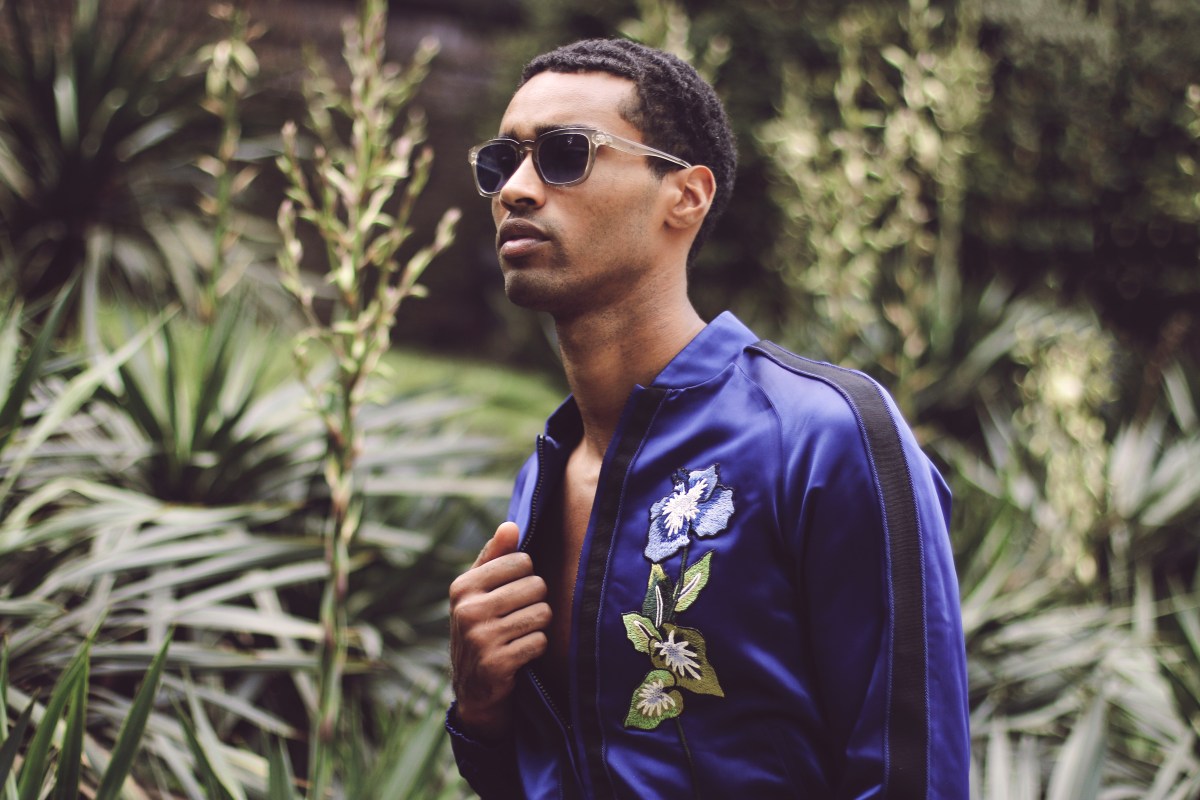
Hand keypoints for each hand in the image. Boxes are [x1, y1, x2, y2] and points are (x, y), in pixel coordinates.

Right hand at [449, 521, 550, 738]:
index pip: (522, 561)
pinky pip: (540, 641)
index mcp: (463, 586)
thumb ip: (495, 557)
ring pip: (542, 613)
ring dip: (539, 626)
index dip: (527, 577)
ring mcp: (480, 638)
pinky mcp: (496, 664)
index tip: (514, 593)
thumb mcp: (478, 593)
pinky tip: (521, 654)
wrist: (472, 690)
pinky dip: (537, 648)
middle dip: (536, 602)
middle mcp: (467, 610)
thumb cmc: (481, 629)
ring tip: (521, 634)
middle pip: (536, 586)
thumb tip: (511, 525)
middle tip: (520, 618)